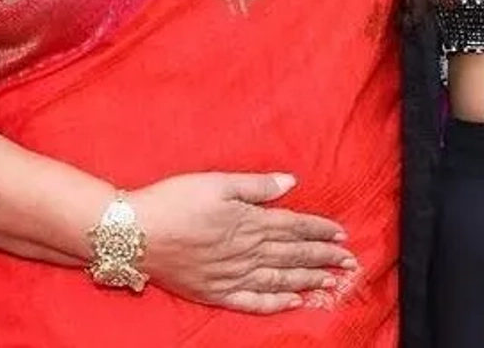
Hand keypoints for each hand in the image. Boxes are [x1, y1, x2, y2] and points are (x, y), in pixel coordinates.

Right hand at [123, 172, 355, 313]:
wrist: (135, 233)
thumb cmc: (172, 200)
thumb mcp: (215, 181)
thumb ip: (256, 185)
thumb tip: (291, 183)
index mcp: (248, 221)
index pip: (293, 226)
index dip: (319, 230)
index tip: (341, 234)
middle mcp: (246, 251)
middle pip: (293, 254)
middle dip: (323, 257)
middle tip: (348, 261)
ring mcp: (233, 275)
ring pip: (280, 279)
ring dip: (308, 280)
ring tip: (331, 281)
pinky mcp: (217, 292)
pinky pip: (254, 301)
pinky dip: (276, 302)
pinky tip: (293, 301)